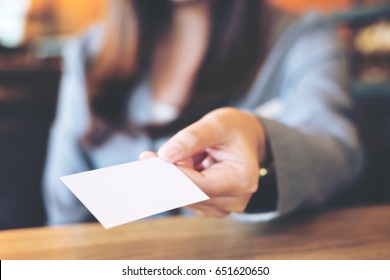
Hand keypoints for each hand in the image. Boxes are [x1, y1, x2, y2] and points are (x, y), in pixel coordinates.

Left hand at [140, 107, 266, 216]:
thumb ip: (192, 138)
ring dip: (174, 176)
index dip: (173, 174)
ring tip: (186, 154)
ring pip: (183, 197)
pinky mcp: (210, 207)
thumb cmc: (234, 129)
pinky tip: (183, 163)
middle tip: (147, 157)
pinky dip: (176, 181)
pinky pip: (184, 197)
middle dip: (168, 175)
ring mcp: (222, 207)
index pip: (200, 185)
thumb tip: (165, 155)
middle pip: (189, 195)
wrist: (245, 139)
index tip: (148, 161)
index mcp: (242, 179)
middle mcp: (235, 200)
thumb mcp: (217, 123)